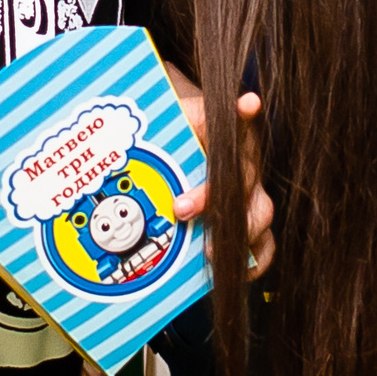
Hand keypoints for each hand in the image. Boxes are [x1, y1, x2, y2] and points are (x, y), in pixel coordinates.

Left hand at [161, 69, 274, 278]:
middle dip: (213, 194)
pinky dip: (254, 261)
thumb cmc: (172, 144)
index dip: (240, 114)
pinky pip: (263, 246)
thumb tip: (113, 117)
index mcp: (221, 134)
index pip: (232, 118)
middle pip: (243, 175)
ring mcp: (249, 197)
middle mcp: (241, 164)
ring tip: (210, 250)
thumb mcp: (160, 126)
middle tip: (181, 208)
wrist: (183, 159)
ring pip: (260, 211)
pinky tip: (238, 271)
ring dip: (238, 230)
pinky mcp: (250, 228)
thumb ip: (150, 122)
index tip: (247, 103)